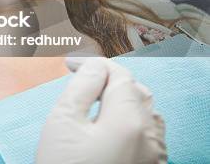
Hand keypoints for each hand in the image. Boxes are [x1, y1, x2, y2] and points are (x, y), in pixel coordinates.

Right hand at [36, 57, 166, 163]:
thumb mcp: (63, 121)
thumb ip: (82, 86)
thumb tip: (94, 66)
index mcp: (129, 120)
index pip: (118, 74)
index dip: (93, 64)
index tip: (70, 64)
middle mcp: (150, 137)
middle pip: (137, 92)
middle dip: (110, 80)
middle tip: (81, 79)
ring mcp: (154, 157)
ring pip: (147, 113)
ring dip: (124, 99)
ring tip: (96, 100)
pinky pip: (149, 135)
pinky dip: (132, 121)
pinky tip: (111, 126)